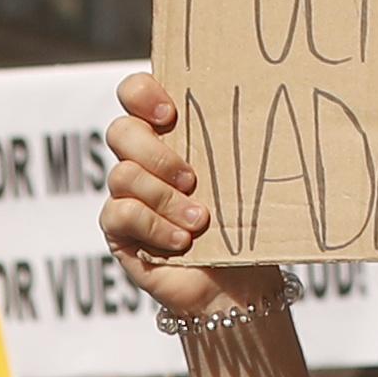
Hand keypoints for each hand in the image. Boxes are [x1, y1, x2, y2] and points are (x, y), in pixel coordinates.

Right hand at [96, 72, 272, 318]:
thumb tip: (259, 105)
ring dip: (165, 199)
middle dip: (157, 154)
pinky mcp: (118, 229)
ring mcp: (126, 194)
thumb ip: (232, 141)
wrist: (236, 282)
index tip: (171, 113)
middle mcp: (142, 160)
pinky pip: (120, 212)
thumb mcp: (240, 175)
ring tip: (200, 220)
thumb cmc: (242, 223)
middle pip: (120, 131)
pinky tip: (181, 241)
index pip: (134, 93)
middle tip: (192, 178)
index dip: (142, 94)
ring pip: (122, 174)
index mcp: (169, 135)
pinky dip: (155, 226)